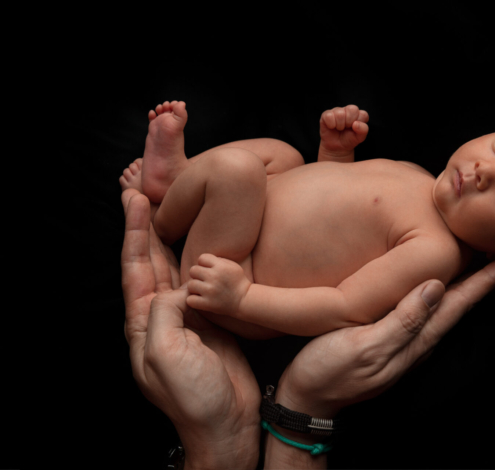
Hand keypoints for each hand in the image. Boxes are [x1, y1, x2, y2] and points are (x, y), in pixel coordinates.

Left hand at [121, 190, 260, 469]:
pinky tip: (208, 241)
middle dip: (148, 224)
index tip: (134, 198)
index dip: (135, 231)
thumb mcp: (167, 353)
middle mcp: (162, 313)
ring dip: (173, 235)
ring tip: (173, 206)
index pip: (135, 266)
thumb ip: (165, 312)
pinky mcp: (212, 319)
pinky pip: (205, 280)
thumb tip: (179, 286)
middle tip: (147, 189)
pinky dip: (203, 256)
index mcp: (144, 321)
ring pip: (177, 266)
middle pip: (152, 260)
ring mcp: (188, 316)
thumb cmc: (193, 397)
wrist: (226, 422)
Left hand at [187, 253, 251, 316]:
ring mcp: (210, 291)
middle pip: (193, 270)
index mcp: (221, 266)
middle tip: (204, 280)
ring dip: (195, 287)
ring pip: (190, 284)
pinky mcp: (207, 304)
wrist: (245, 300)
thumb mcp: (233, 266)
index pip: (202, 258)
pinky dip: (193, 300)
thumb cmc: (238, 281)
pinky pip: (190, 299)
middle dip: (197, 275)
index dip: (204, 263)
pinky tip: (200, 299)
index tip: (209, 270)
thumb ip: (218, 260)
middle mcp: (214, 277)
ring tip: (202, 290)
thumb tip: (203, 260)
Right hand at [274, 257, 494, 418]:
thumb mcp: (362, 347)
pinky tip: (446, 278)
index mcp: (416, 338)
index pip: (463, 301)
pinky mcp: (392, 335)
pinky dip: (448, 288)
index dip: (492, 278)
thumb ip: (401, 321)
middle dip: (494, 277)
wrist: (306, 401)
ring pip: (450, 302)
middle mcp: (419, 338)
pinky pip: (429, 305)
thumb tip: (435, 287)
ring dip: (476, 280)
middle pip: (465, 301)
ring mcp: (407, 338)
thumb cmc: (328, 373)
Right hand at [318, 104, 368, 161]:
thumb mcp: (359, 137)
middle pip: (352, 109)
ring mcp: (337, 111)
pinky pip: (329, 116)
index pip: (363, 114)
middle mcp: (348, 110)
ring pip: (340, 113)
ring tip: (339, 129)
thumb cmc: (348, 140)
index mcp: (358, 114)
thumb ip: (363, 130)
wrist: (336, 148)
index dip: (359, 124)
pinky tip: (332, 127)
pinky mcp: (326, 114)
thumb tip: (356, 124)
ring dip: (340, 125)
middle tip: (346, 128)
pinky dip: (331, 125)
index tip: (354, 130)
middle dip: (349, 122)